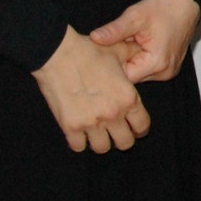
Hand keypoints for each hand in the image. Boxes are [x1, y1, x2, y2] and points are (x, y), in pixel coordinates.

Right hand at [31, 27, 149, 152]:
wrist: (58, 54)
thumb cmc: (89, 51)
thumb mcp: (118, 51)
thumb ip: (133, 58)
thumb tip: (142, 55)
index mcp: (128, 98)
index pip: (142, 126)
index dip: (139, 129)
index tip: (134, 129)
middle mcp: (113, 114)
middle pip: (124, 143)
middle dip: (121, 139)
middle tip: (115, 133)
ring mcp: (91, 122)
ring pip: (102, 148)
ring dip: (100, 142)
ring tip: (96, 133)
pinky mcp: (70, 126)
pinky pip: (78, 147)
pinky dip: (79, 142)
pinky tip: (79, 133)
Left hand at [89, 0, 200, 82]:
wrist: (186, 2)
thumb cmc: (165, 7)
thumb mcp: (136, 16)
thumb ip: (114, 30)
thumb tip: (94, 38)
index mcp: (157, 63)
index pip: (123, 77)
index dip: (111, 65)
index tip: (103, 53)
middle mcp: (165, 71)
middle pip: (131, 77)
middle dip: (121, 62)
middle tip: (114, 45)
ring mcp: (168, 70)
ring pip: (139, 73)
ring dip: (131, 60)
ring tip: (128, 42)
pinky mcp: (168, 67)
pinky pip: (148, 69)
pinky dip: (140, 59)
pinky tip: (138, 45)